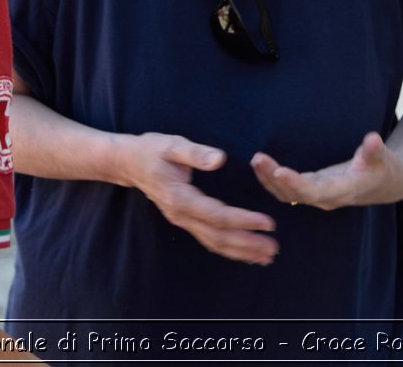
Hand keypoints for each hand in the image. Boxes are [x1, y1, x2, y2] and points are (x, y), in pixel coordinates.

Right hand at [116, 132, 277, 264]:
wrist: (128, 163)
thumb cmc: (151, 150)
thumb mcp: (171, 144)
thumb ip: (195, 153)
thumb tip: (220, 159)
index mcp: (180, 197)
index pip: (217, 215)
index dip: (243, 220)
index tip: (267, 222)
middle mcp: (181, 215)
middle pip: (218, 236)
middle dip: (248, 244)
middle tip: (274, 247)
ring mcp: (182, 220)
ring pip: (214, 243)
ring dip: (241, 251)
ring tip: (266, 256)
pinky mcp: (185, 220)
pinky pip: (208, 239)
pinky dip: (229, 249)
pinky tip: (245, 253)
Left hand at [252, 132, 402, 210]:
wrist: (384, 185)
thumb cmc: (384, 168)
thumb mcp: (383, 157)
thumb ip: (375, 150)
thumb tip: (373, 138)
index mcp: (344, 191)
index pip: (315, 191)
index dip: (296, 184)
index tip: (279, 171)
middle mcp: (328, 198)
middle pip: (296, 194)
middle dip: (275, 178)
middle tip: (258, 159)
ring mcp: (318, 197)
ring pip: (288, 195)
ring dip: (268, 179)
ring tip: (256, 160)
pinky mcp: (312, 192)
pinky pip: (287, 191)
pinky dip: (272, 180)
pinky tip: (260, 166)